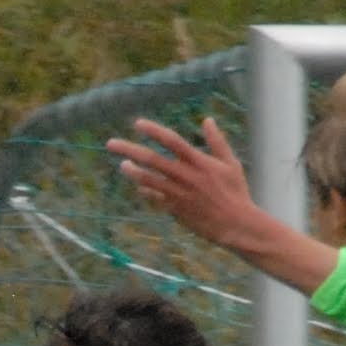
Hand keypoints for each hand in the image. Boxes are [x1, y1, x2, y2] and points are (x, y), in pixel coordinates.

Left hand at [103, 115, 260, 253]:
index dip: (153, 131)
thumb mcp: (231, 163)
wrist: (236, 225)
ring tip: (122, 165)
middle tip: (110, 143)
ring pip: (148, 180)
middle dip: (129, 150)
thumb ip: (217, 141)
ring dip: (132, 172)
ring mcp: (178, 194)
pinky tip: (139, 188)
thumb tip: (207, 120)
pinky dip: (145, 192)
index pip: (172, 141)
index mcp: (199, 162)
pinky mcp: (175, 210)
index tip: (137, 124)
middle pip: (151, 160)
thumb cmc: (236, 192)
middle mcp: (185, 176)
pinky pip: (154, 199)